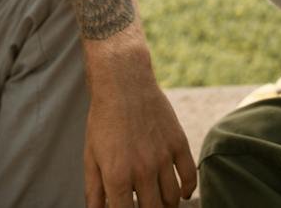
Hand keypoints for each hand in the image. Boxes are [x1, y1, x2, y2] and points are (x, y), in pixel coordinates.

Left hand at [83, 65, 196, 207]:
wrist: (124, 84)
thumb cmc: (103, 121)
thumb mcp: (91, 157)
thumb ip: (94, 191)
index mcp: (117, 176)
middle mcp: (142, 170)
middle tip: (144, 206)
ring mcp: (163, 157)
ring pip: (172, 198)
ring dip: (167, 206)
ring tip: (160, 204)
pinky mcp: (178, 143)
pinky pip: (189, 175)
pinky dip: (188, 190)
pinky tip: (182, 195)